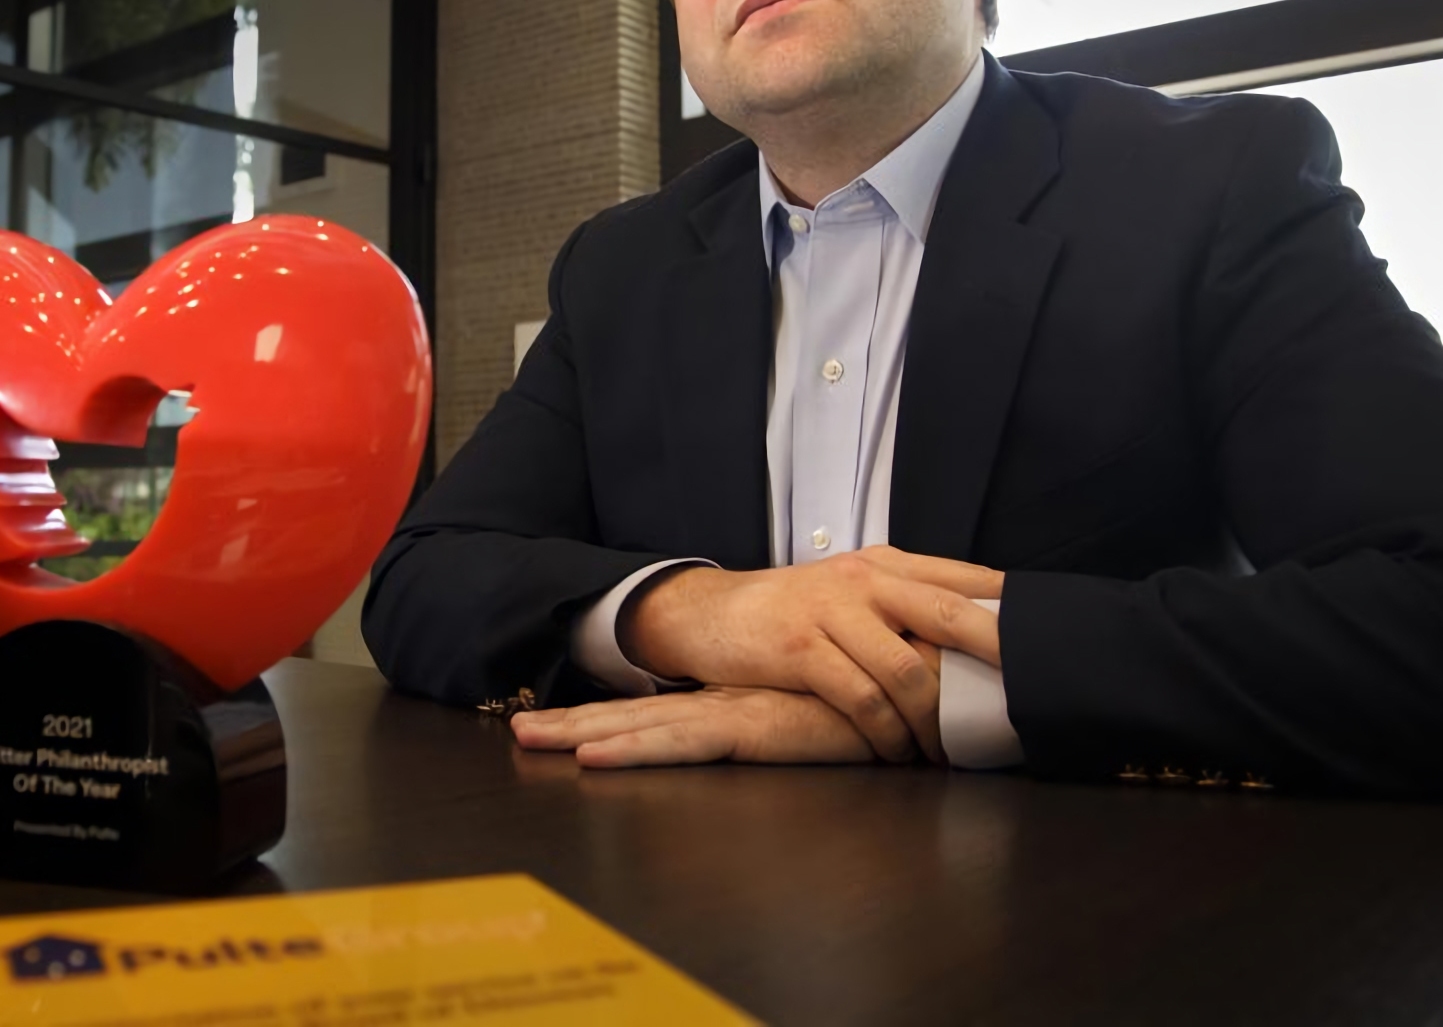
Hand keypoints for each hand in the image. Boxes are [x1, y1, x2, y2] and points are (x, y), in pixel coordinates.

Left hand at [511, 686, 876, 766]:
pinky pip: (682, 744)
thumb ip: (807, 722)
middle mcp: (726, 702)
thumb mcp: (831, 721)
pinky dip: (633, 751)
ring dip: (581, 733)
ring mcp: (735, 711)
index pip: (659, 712)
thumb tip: (794, 731)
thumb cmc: (885, 702)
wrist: (925, 684)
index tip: (559, 727)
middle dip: (574, 723)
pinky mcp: (754, 727)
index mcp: (737, 702)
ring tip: (526, 737)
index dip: (610, 717)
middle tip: (517, 730)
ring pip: (642, 727)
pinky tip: (590, 758)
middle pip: (635, 716)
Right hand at [623, 546, 1000, 764]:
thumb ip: (900, 607)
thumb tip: (969, 647)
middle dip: (998, 655)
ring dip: (932, 721)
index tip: (1050, 638)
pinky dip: (885, 734)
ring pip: (906, 671)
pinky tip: (893, 752)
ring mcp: (832, 612)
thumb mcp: (847, 593)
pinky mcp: (801, 649)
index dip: (1010, 608)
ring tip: (940, 751)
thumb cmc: (789, 613)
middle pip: (949, 613)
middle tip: (1031, 695)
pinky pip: (861, 699)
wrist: (707, 613)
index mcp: (885, 564)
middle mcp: (864, 580)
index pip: (963, 580)